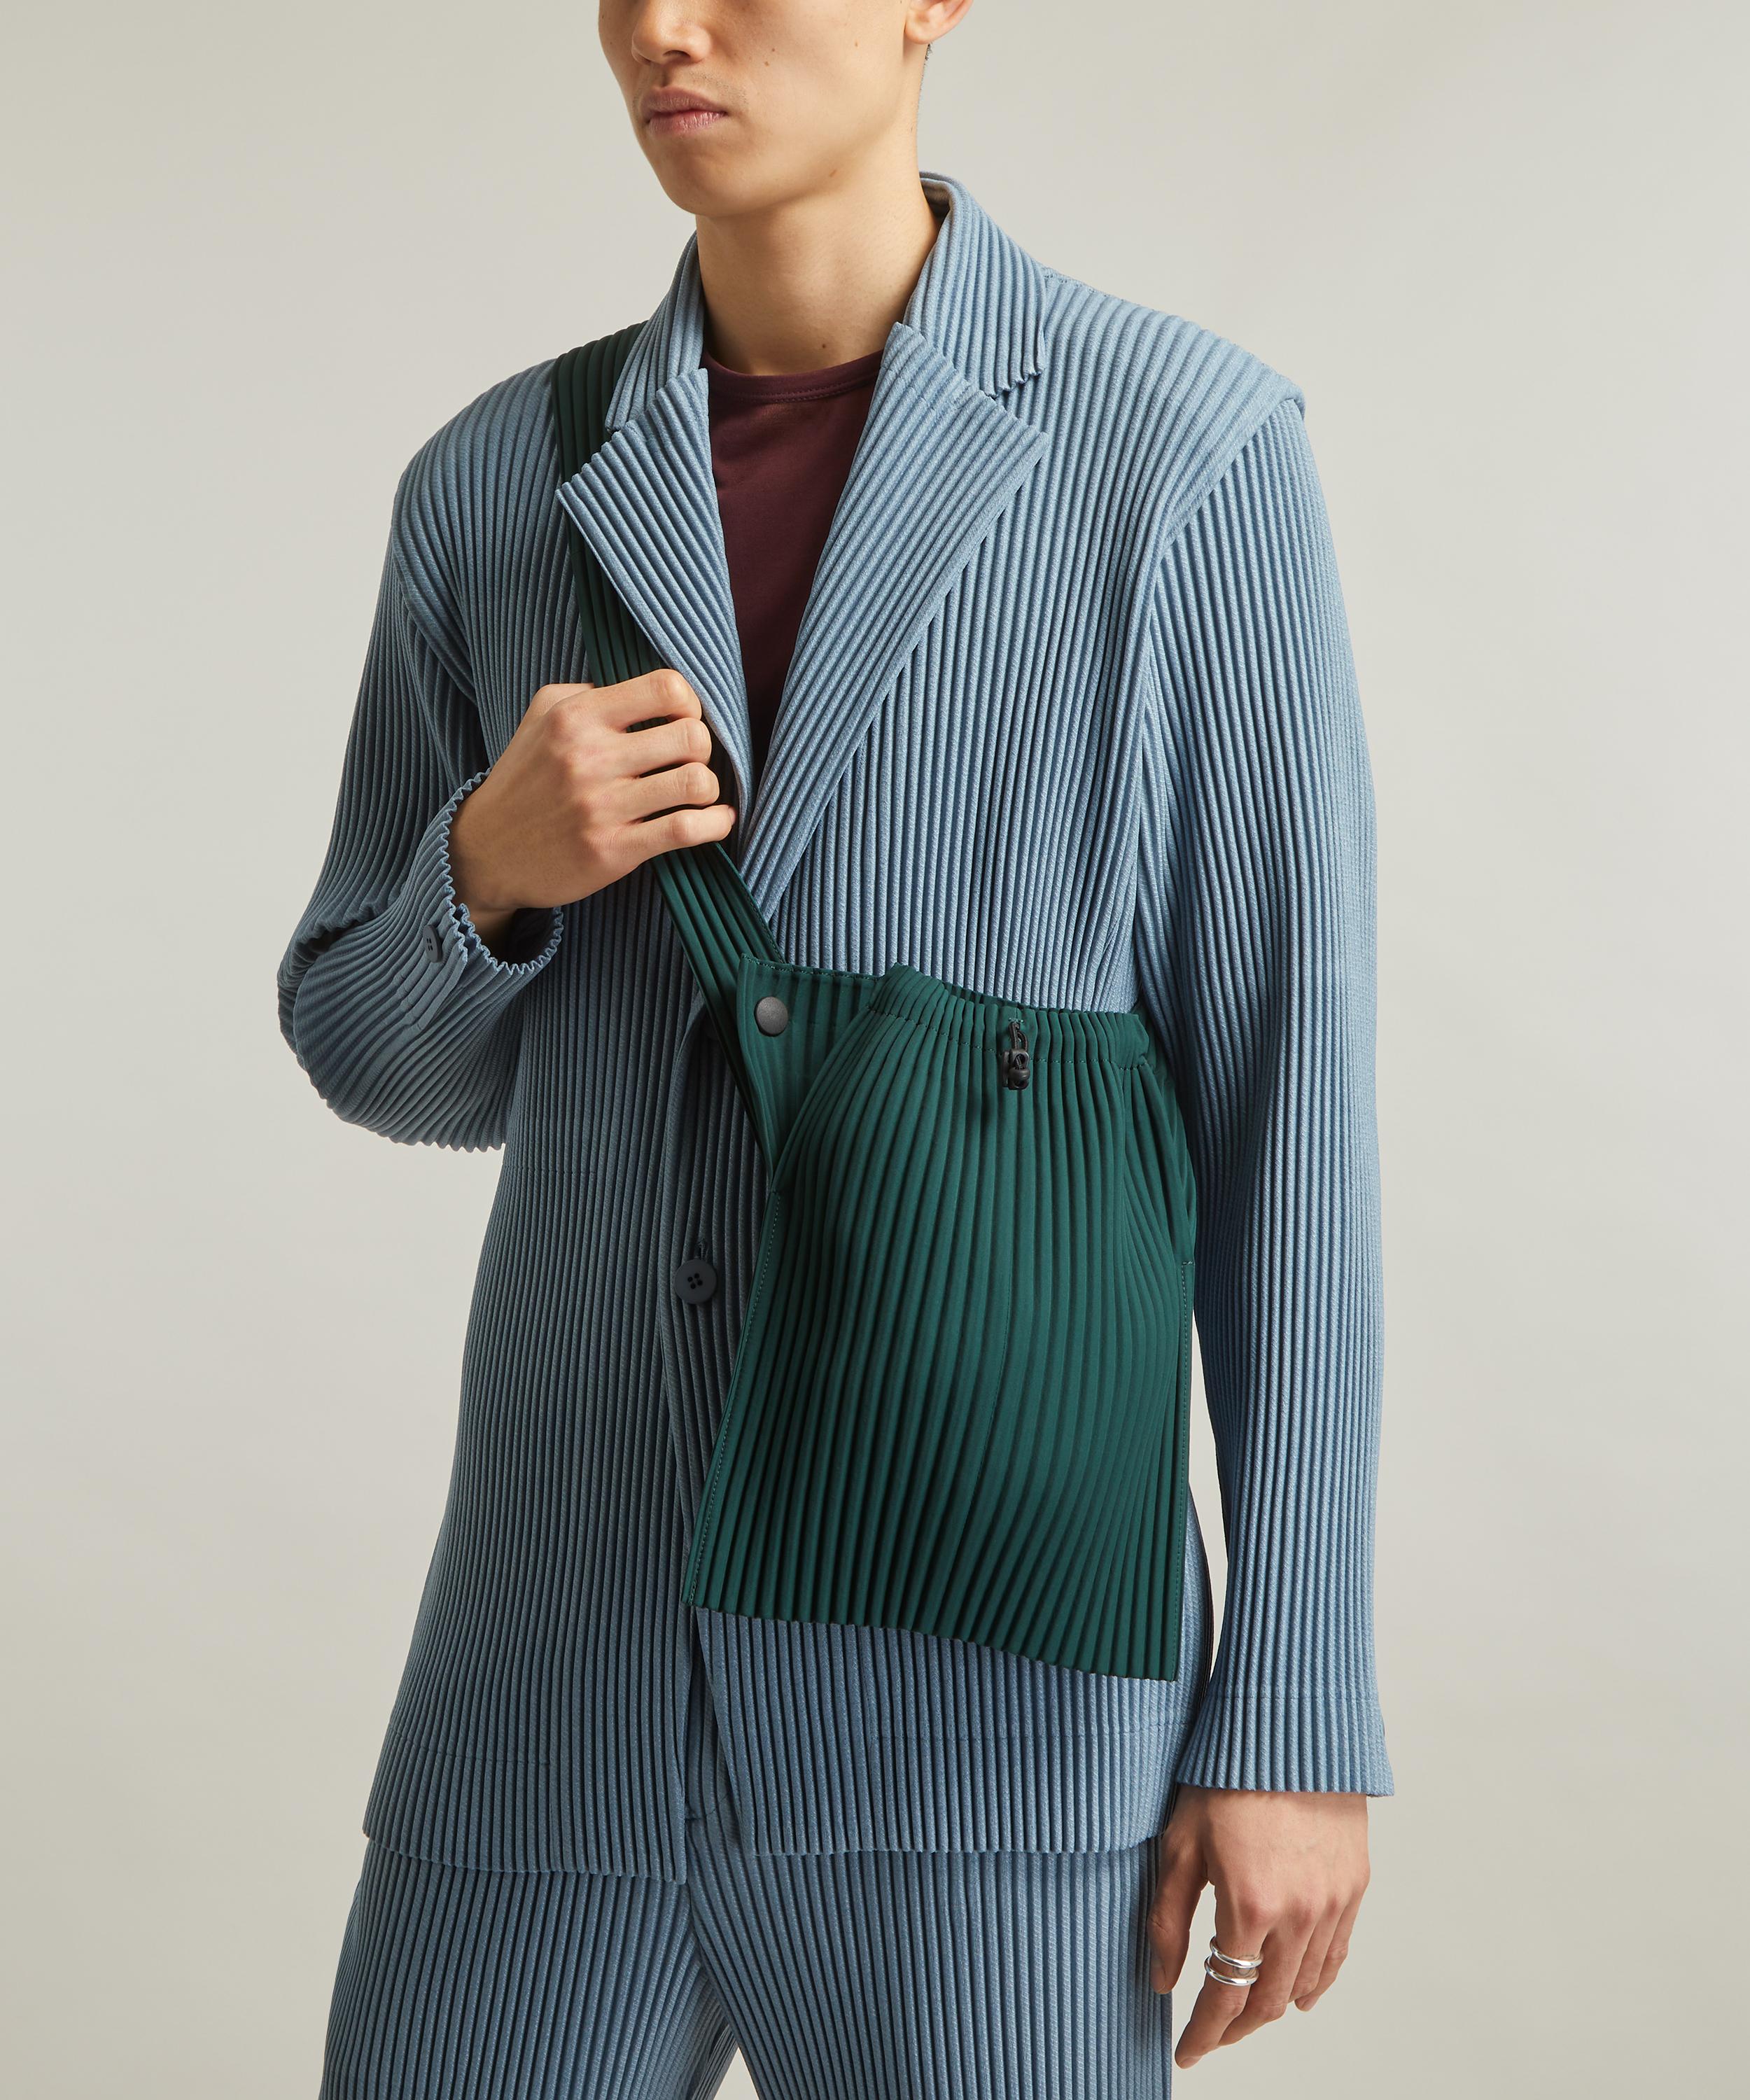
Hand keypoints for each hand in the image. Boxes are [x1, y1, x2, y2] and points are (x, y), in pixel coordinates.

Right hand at [448, 669, 735, 946]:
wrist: (487, 851)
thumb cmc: (525, 779)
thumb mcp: (542, 718)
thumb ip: (591, 694)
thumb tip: (650, 693)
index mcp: (576, 716)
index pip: (667, 688)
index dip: (690, 704)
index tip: (681, 722)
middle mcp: (589, 757)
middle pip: (692, 736)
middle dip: (702, 749)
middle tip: (687, 761)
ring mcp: (602, 806)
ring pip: (697, 783)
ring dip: (708, 789)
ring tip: (695, 794)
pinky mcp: (613, 850)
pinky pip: (687, 830)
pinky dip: (715, 824)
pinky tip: (714, 822)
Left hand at [1146, 1785, 1368, 2069]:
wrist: (1289, 1728)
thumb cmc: (1226, 1775)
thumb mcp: (1181, 1843)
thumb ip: (1168, 1919)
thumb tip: (1162, 1981)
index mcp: (1251, 1905)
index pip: (1226, 1997)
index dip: (1204, 2033)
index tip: (1187, 2052)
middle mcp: (1300, 1914)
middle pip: (1268, 2000)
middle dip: (1236, 2028)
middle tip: (1212, 2035)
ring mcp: (1333, 1902)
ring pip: (1305, 1984)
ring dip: (1273, 2007)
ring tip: (1245, 2014)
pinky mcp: (1354, 1885)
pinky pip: (1336, 1955)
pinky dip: (1315, 1982)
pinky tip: (1298, 1992)